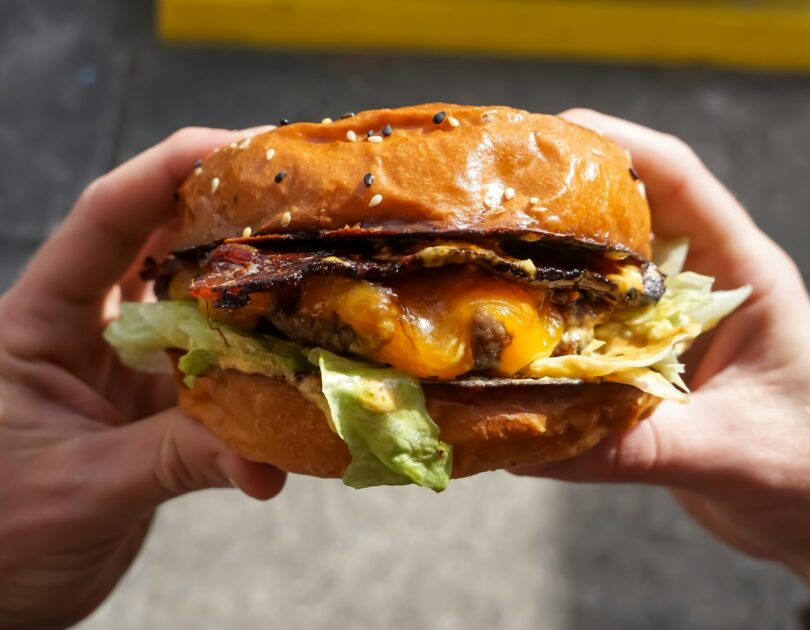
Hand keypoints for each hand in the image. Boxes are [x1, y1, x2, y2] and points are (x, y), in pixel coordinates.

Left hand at [0, 128, 285, 627]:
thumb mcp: (81, 489)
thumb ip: (176, 459)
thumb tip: (270, 462)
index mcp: (38, 321)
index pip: (104, 221)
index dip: (168, 173)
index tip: (240, 146)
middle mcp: (84, 329)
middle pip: (158, 243)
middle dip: (225, 214)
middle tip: (299, 200)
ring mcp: (123, 366)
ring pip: (193, 303)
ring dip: (247, 290)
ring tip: (313, 268)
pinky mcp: (153, 405)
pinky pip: (212, 369)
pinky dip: (252, 368)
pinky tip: (296, 368)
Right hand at [515, 109, 809, 584]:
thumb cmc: (807, 472)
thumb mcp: (728, 449)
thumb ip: (634, 446)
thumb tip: (527, 444)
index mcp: (740, 276)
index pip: (679, 181)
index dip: (617, 145)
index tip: (550, 133)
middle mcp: (701, 288)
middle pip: (629, 214)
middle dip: (565, 198)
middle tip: (495, 196)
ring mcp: (671, 325)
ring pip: (604, 274)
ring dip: (553, 265)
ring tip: (488, 258)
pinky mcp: (650, 363)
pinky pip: (592, 330)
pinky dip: (554, 329)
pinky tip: (512, 338)